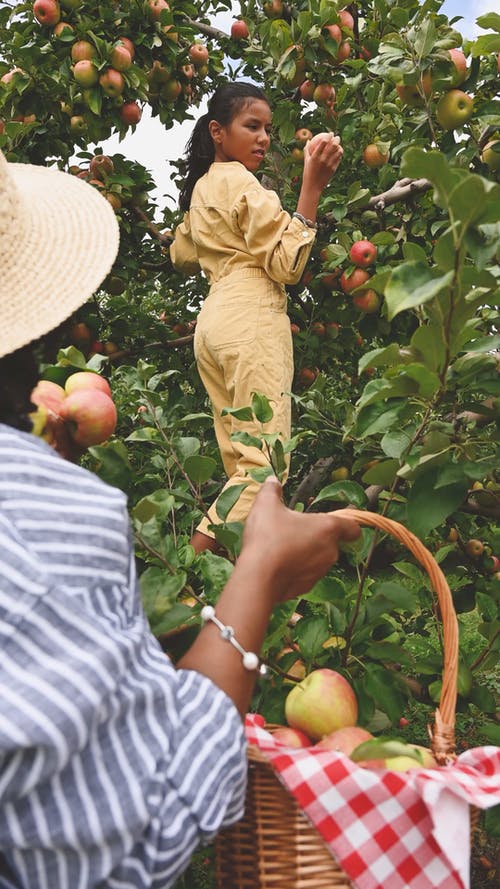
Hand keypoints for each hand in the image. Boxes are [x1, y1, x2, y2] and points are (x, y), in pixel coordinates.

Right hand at [241, 476, 359, 601]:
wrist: (257, 578)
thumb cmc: (268, 538)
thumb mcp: (266, 505)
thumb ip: (272, 490)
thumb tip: (272, 482)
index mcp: (327, 528)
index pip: (353, 527)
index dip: (348, 524)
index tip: (337, 521)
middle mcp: (330, 551)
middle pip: (332, 542)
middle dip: (316, 536)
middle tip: (294, 530)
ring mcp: (319, 572)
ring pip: (318, 559)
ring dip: (306, 553)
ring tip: (282, 548)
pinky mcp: (307, 587)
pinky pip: (305, 575)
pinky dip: (296, 570)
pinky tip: (277, 565)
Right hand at [303, 132, 342, 187]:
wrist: (313, 187)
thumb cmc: (308, 173)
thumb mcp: (306, 161)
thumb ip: (307, 150)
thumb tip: (308, 140)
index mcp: (315, 156)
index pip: (323, 142)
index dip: (328, 136)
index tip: (330, 133)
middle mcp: (323, 159)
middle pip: (333, 145)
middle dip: (336, 139)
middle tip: (337, 137)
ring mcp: (329, 164)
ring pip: (338, 151)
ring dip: (339, 146)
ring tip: (339, 145)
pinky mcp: (333, 169)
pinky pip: (339, 159)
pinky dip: (340, 154)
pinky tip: (339, 152)